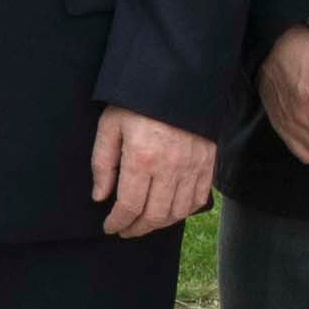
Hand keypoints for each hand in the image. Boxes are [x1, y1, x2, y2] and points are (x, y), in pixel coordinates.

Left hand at [93, 105, 217, 237]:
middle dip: (136, 228)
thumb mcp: (110, 125)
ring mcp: (192, 167)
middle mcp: (170, 167)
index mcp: (142, 158)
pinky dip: (183, 212)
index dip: (117, 222)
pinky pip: (198, 199)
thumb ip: (102, 163)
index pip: (129, 205)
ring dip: (159, 224)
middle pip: (154, 215)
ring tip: (144, 223)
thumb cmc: (138, 101)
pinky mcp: (207, 163)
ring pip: (177, 212)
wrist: (178, 79)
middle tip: (125, 230)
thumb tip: (100, 196)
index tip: (109, 227)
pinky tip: (170, 211)